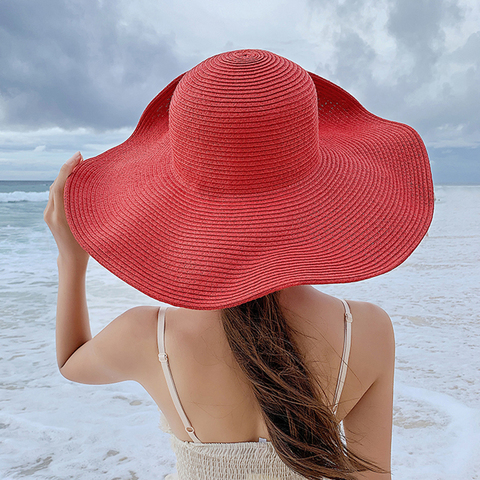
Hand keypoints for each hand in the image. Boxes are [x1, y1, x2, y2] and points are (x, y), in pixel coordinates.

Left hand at [44, 152, 89, 267]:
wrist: (70, 260)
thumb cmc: (87, 247)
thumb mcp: (92, 228)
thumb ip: (90, 210)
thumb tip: (98, 188)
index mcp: (60, 216)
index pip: (60, 185)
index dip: (68, 168)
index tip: (79, 156)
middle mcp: (50, 213)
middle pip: (56, 183)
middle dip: (68, 168)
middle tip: (82, 157)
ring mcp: (48, 214)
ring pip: (55, 188)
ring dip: (66, 176)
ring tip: (80, 166)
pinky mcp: (49, 215)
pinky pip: (56, 195)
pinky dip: (65, 185)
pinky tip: (75, 180)